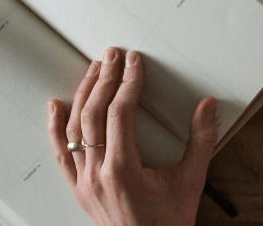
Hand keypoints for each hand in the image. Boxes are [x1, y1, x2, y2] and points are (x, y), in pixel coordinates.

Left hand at [48, 47, 217, 225]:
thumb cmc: (168, 223)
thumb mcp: (191, 181)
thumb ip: (201, 141)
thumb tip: (207, 105)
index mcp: (124, 171)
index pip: (120, 113)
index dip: (127, 82)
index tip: (134, 62)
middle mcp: (98, 175)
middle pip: (94, 115)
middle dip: (104, 79)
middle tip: (113, 54)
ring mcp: (84, 183)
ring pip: (75, 129)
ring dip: (84, 94)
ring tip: (94, 69)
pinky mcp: (78, 189)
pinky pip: (61, 154)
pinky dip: (55, 128)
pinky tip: (56, 105)